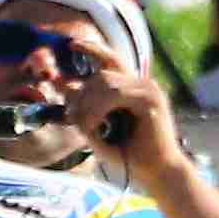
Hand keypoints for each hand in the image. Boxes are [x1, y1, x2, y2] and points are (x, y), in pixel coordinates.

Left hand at [44, 32, 184, 175]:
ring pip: (106, 83)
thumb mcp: (97, 128)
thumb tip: (63, 87)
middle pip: (101, 75)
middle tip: (73, 119)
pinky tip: (95, 127)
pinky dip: (98, 110)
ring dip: (88, 106)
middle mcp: (142, 84)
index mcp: (131, 88)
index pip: (111, 60)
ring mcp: (148, 90)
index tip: (72, 45)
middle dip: (80, 95)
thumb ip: (82, 109)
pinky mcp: (151, 101)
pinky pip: (115, 95)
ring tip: (86, 127)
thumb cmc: (126, 153)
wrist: (155, 172)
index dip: (93, 49)